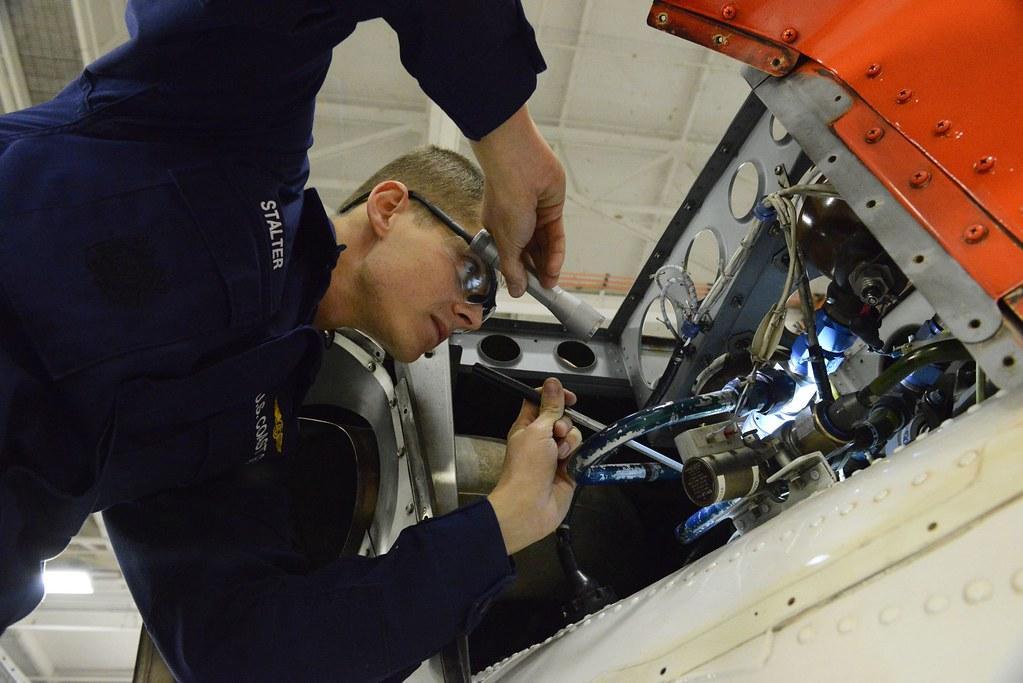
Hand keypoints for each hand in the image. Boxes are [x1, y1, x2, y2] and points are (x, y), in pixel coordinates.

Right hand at [470, 105, 566, 296]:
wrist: (521, 165)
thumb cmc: (506, 197)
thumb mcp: (507, 242)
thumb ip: (512, 268)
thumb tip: (515, 291)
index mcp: (497, 230)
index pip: (509, 257)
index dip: (519, 274)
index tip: (527, 291)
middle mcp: (515, 224)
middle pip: (529, 253)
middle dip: (536, 272)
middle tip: (543, 290)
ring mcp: (533, 216)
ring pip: (543, 246)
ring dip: (548, 265)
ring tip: (551, 283)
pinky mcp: (550, 210)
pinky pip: (555, 236)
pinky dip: (555, 252)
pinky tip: (554, 268)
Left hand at [487, 378, 581, 554]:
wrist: (529, 505)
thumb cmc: (525, 468)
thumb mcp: (536, 431)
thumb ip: (549, 407)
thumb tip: (552, 383)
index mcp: (527, 426)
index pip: (542, 401)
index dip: (555, 396)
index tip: (569, 398)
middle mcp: (542, 439)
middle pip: (563, 418)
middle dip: (564, 425)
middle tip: (555, 435)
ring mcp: (556, 454)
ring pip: (574, 435)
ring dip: (570, 443)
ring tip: (560, 457)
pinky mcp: (569, 469)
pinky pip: (581, 454)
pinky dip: (578, 457)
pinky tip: (570, 466)